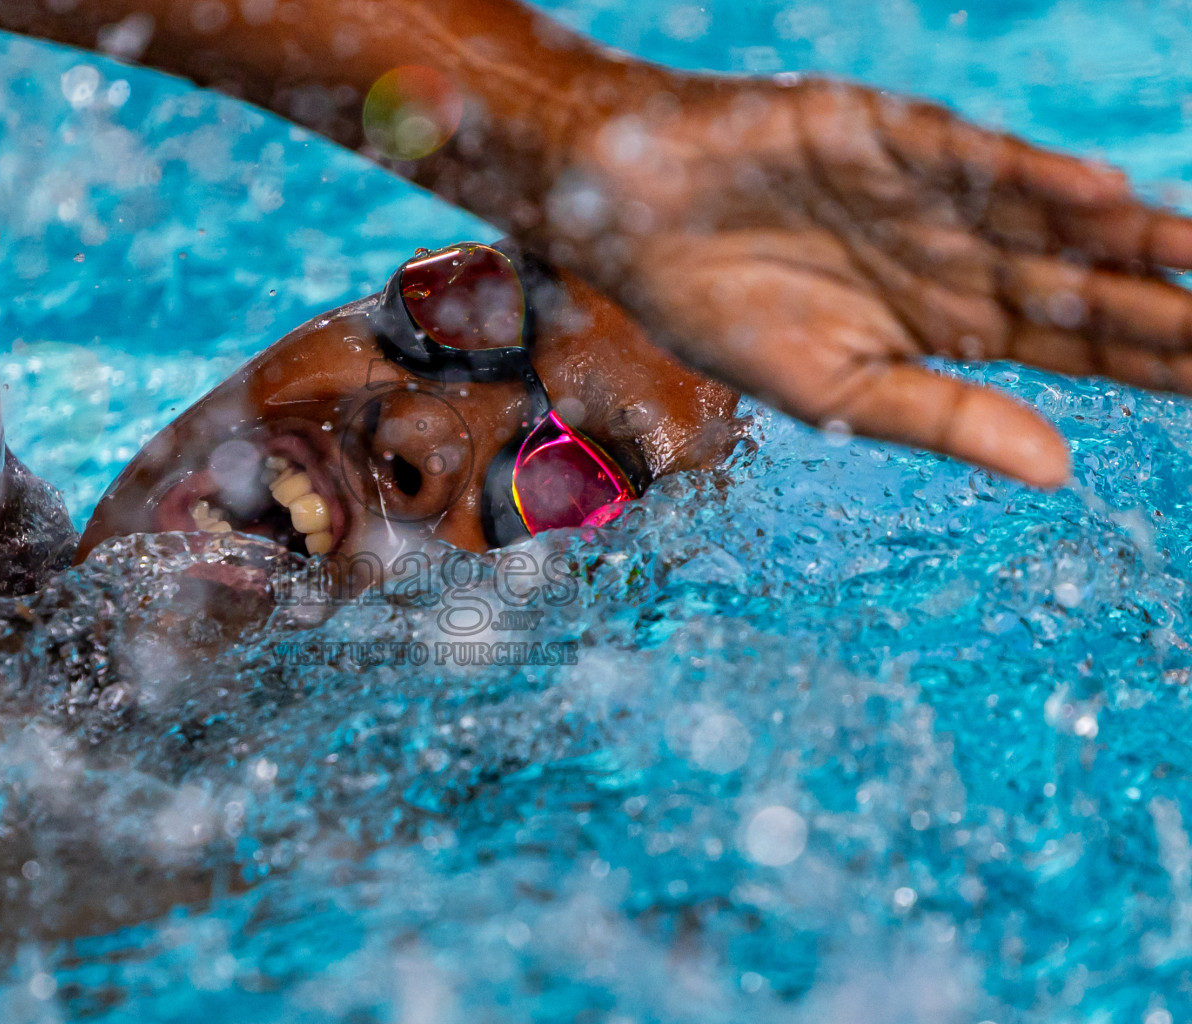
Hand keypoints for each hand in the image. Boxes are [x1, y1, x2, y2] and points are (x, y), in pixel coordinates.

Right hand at [551, 75, 1191, 485]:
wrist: (629, 214)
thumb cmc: (715, 306)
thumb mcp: (831, 387)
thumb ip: (942, 418)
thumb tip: (1062, 472)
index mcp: (948, 327)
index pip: (1078, 354)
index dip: (1156, 369)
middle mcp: (961, 258)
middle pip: (1089, 288)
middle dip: (1172, 312)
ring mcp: (934, 196)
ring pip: (1054, 221)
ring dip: (1135, 239)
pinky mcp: (892, 139)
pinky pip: (974, 161)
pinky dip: (1032, 180)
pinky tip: (1099, 198)